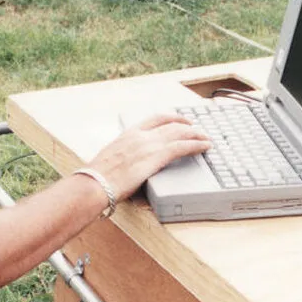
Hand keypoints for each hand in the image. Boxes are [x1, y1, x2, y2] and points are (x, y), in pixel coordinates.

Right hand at [86, 113, 209, 200]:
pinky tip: (205, 146)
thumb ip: (124, 159)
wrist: (94, 184)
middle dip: (187, 126)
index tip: (180, 119)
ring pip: (180, 133)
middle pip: (171, 124)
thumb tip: (127, 168)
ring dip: (196, 135)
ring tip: (206, 138)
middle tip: (198, 129)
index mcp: (128, 134)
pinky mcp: (155, 157)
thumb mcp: (111, 161)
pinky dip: (196, 145)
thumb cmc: (98, 178)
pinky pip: (182, 147)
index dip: (171, 117)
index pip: (154, 118)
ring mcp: (148, 145)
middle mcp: (140, 135)